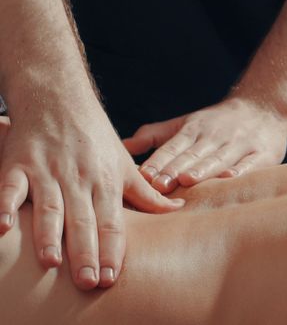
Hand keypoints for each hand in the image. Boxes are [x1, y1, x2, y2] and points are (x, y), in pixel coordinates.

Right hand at [0, 103, 183, 289]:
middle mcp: (78, 179)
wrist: (59, 97)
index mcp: (105, 182)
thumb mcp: (124, 164)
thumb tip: (177, 209)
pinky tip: (4, 227)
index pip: (111, 222)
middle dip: (86, 253)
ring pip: (49, 207)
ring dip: (49, 235)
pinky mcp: (18, 164)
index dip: (112, 250)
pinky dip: (5, 205)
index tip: (112, 277)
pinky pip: (10, 187)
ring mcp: (48, 171)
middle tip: (88, 282)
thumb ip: (146, 193)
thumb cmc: (95, 136)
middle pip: (83, 220)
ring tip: (52, 263)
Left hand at [123, 97, 286, 193]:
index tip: (142, 176)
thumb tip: (123, 147)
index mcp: (194, 129)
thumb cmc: (217, 123)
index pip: (173, 147)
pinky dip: (241, 169)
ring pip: (218, 158)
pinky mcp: (262, 153)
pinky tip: (230, 177)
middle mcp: (215, 136)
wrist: (264, 107)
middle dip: (175, 169)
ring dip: (203, 169)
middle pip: (193, 154)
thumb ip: (155, 135)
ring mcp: (239, 144)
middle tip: (158, 185)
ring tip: (187, 180)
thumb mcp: (185, 123)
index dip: (158, 161)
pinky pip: (250, 162)